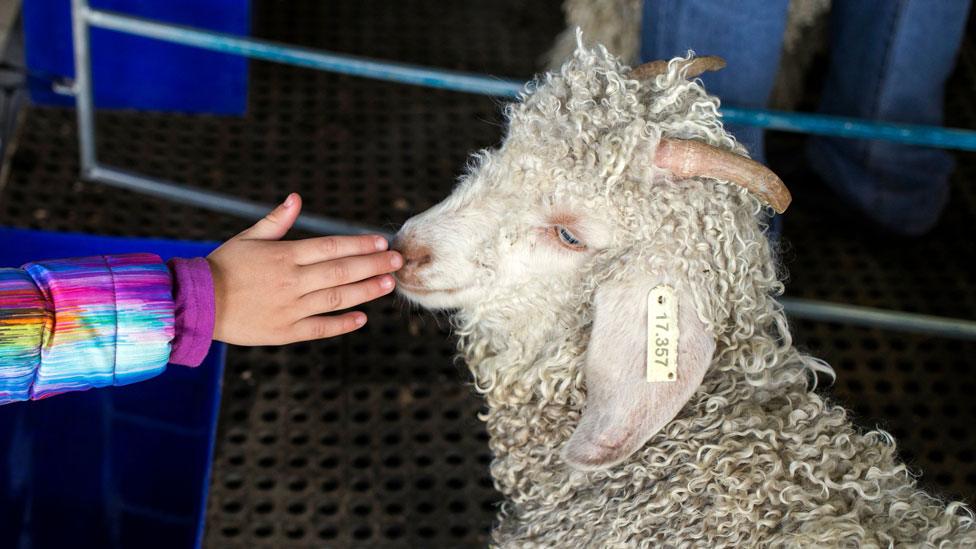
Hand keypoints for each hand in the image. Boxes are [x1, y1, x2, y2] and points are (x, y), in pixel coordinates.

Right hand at [207, 193, 401, 344]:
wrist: (197, 303)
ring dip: (366, 291)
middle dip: (373, 264)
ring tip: (388, 283)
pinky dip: (342, 324)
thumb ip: (276, 221)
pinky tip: (362, 318)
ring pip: (336, 298)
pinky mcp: (285, 331)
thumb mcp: (248, 238)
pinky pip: (320, 328)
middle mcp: (291, 281)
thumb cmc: (224, 266)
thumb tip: (296, 199)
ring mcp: (290, 308)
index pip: (331, 247)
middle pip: (341, 271)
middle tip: (398, 260)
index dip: (359, 244)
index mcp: (284, 256)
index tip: (381, 242)